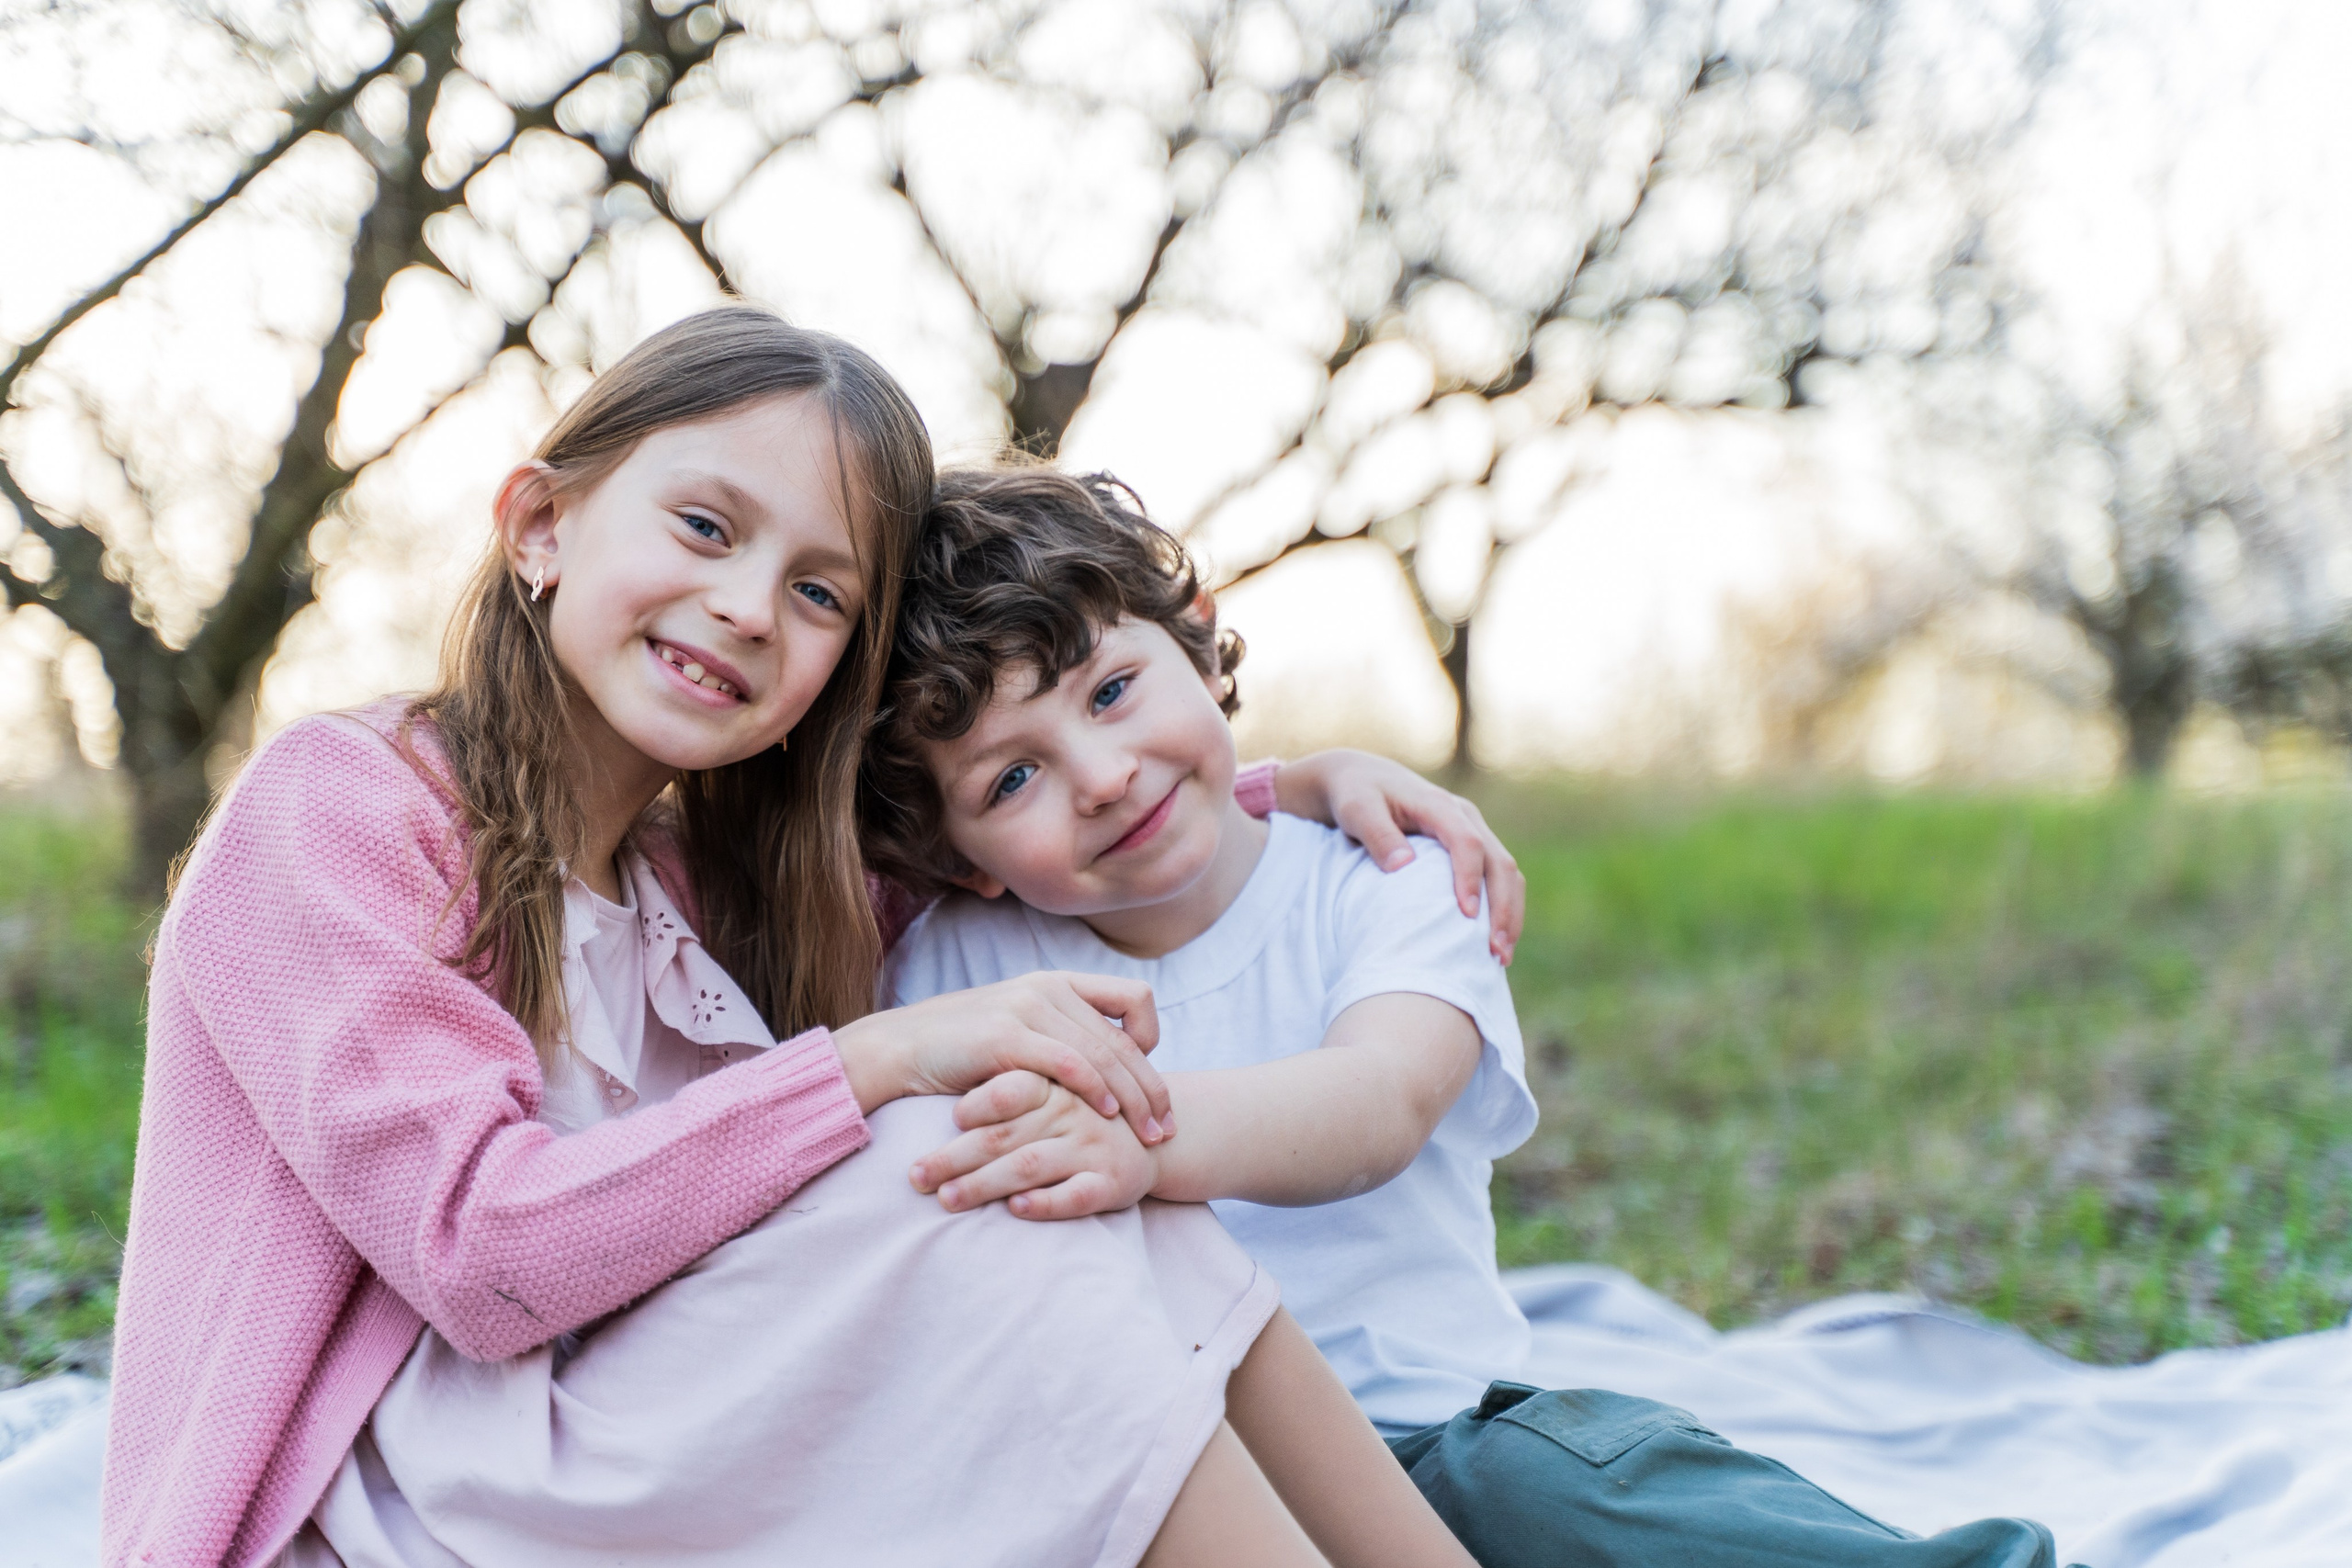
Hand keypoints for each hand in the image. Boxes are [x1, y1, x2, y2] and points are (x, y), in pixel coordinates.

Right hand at [832, 972, 1173, 1143]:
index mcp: (1055, 982)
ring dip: (1134, 1097)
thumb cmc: (958, 1051)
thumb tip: (1102, 1070)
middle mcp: (1048, 987)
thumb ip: (1058, 1039)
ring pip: (1105, 1052)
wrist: (898, 1048)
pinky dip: (1095, 1088)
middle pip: (1126, 1035)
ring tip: (1149, 1132)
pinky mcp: (1007, 1035)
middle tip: (1166, 1125)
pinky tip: (1107, 1114)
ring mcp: (1027, 1007)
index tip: (1146, 1078)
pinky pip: (1068, 1061)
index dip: (1150, 1037)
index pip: (1134, 998)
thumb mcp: (1017, 1033)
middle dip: (1152, 1086)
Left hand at [910, 1069, 1158, 1219]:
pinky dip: (1043, 1202)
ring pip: (1029, 1165)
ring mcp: (1092, 1147)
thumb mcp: (1053, 1090)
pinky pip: (1074, 1195)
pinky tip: (1015, 1208)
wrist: (1154, 1140)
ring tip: (947, 1199)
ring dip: (983, 1184)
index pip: (1007, 1089)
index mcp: (1054, 1084)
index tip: (942, 1124)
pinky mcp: (1110, 1183)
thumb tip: (938, 1098)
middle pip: (1004, 1135)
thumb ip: (1008, 1087)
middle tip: (916, 1177)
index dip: (972, 1106)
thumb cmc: (1081, 1116)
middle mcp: (1072, 1111)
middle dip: (953, 1158)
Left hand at [1272, 750, 1523, 962]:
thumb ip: (1377, 833)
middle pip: (1499, 861)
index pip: (1466, 843)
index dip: (1470, 879)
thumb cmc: (1355, 794)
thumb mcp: (1356, 808)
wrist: (1361, 778)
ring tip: (1499, 958)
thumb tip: (1403, 866)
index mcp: (1438, 805)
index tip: (1466, 916)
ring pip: (1506, 872)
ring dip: (1508, 914)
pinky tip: (1493, 941)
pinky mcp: (1471, 846)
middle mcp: (1464, 816)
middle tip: (1495, 953)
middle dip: (1502, 908)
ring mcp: (1472, 830)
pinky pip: (1496, 877)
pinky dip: (1501, 908)